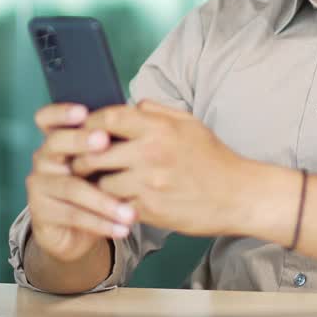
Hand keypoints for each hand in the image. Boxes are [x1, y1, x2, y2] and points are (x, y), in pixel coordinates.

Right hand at [25, 103, 136, 262]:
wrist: (76, 231)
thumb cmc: (95, 187)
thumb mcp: (101, 163)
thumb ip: (111, 142)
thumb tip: (138, 115)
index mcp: (58, 140)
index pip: (47, 118)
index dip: (61, 112)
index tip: (83, 111)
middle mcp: (44, 158)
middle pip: (56, 143)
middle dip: (81, 141)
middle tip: (105, 141)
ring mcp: (39, 185)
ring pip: (71, 187)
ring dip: (103, 199)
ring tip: (129, 211)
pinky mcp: (41, 212)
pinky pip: (73, 215)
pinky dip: (100, 223)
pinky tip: (122, 228)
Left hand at [70, 101, 256, 235]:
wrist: (238, 196)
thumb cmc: (213, 158)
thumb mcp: (189, 124)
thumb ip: (157, 111)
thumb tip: (129, 106)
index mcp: (159, 128)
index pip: (109, 117)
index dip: (89, 122)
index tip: (84, 128)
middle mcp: (151, 154)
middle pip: (94, 153)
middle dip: (81, 157)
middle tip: (78, 160)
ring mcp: (149, 184)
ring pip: (101, 183)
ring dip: (96, 184)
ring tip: (95, 182)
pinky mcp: (150, 210)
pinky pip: (116, 205)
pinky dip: (112, 203)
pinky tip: (114, 200)